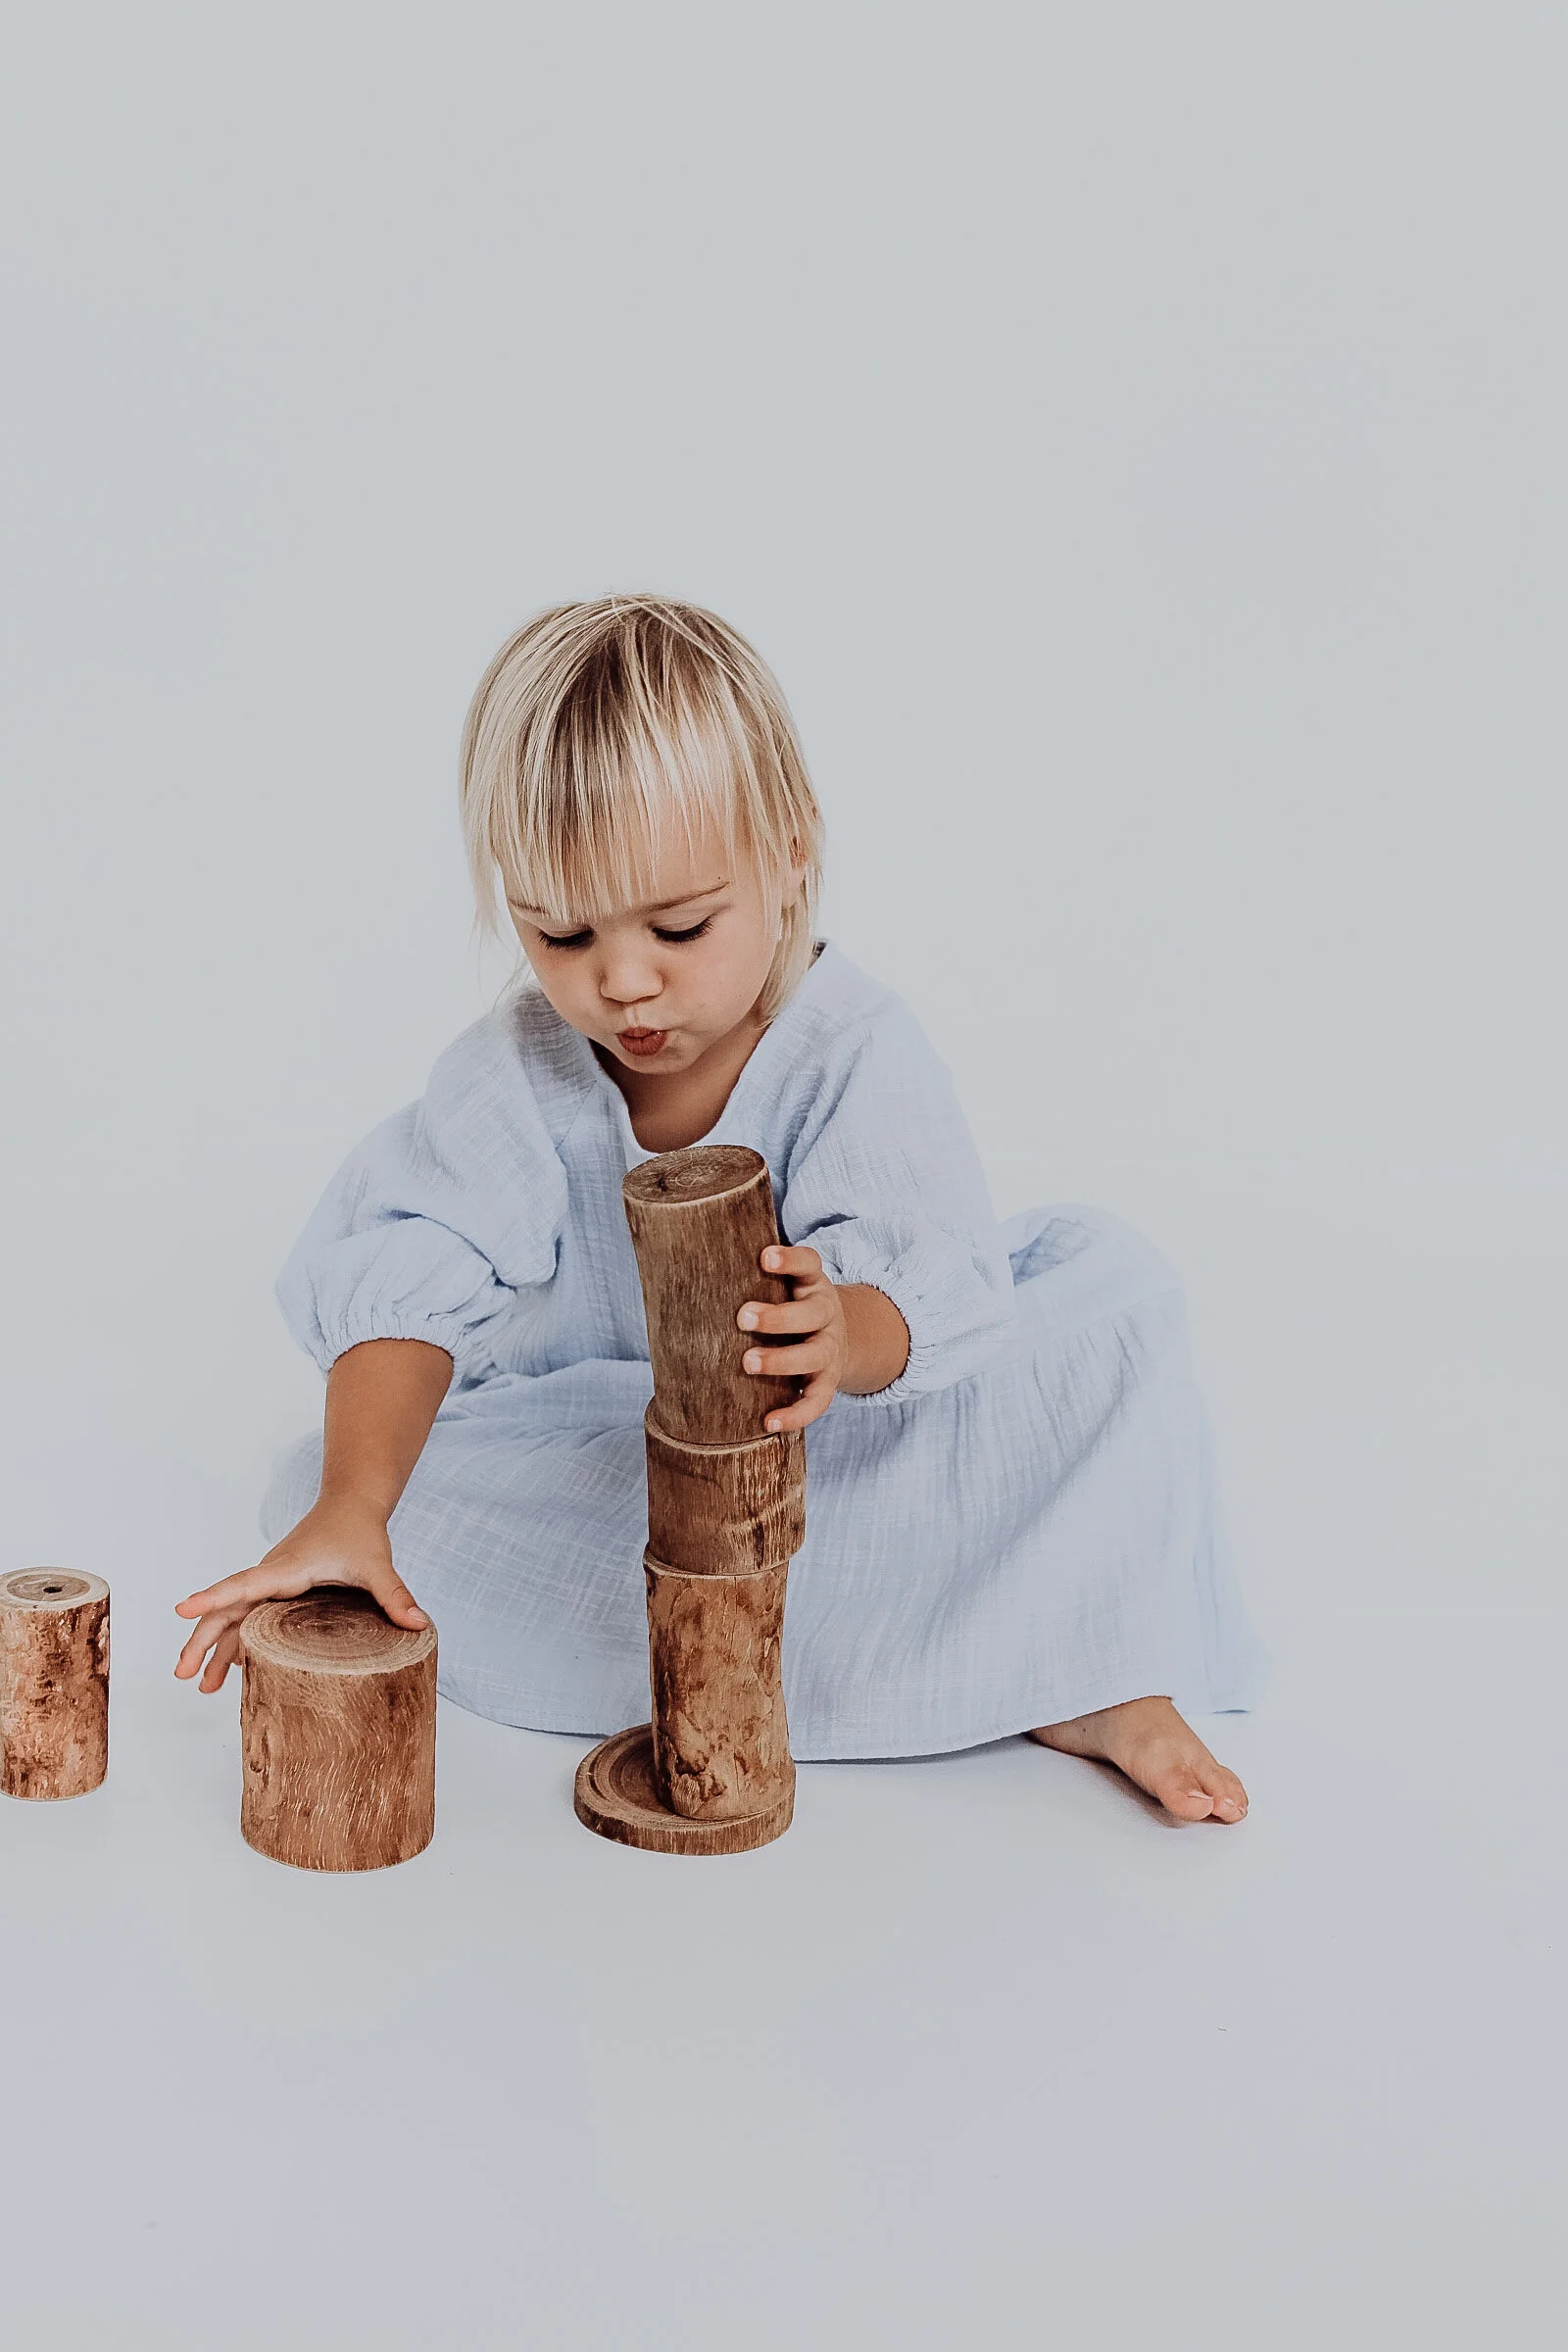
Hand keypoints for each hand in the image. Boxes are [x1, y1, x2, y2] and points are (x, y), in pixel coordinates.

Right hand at [173, 1494, 428, 1692]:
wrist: (351, 1503)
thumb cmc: (359, 1530)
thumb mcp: (377, 1564)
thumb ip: (395, 1595)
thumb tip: (420, 1624)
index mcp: (286, 1569)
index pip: (243, 1585)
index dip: (214, 1598)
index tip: (182, 1610)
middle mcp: (270, 1575)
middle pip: (226, 1608)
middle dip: (202, 1639)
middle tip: (182, 1674)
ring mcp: (270, 1583)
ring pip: (232, 1616)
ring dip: (215, 1647)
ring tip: (202, 1686)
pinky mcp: (277, 1589)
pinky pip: (247, 1616)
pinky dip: (234, 1640)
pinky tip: (232, 1667)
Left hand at [737, 1245, 909, 1432]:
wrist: (837, 1337)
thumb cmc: (789, 1306)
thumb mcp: (783, 1285)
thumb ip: (750, 1277)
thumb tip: (685, 1274)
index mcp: (812, 1285)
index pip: (808, 1263)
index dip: (789, 1260)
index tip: (764, 1256)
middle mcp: (826, 1315)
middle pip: (811, 1314)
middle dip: (778, 1317)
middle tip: (743, 1317)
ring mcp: (830, 1350)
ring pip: (814, 1356)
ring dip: (782, 1360)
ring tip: (747, 1362)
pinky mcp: (829, 1382)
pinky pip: (817, 1401)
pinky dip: (795, 1414)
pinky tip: (768, 1422)